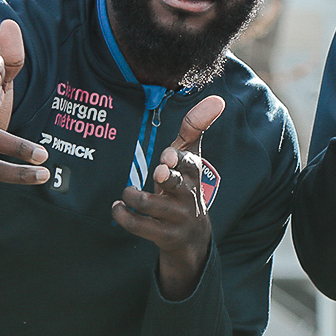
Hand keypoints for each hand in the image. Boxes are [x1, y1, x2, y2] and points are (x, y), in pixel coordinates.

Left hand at [112, 95, 224, 299]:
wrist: (192, 236)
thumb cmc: (185, 186)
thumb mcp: (191, 158)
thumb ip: (195, 127)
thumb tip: (217, 99)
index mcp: (193, 174)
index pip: (189, 164)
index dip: (178, 160)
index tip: (167, 156)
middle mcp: (187, 195)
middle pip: (177, 185)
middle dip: (166, 178)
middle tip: (157, 172)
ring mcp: (176, 217)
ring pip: (151, 205)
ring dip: (133, 196)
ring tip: (126, 192)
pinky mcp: (162, 235)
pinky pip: (139, 226)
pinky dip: (123, 215)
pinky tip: (118, 207)